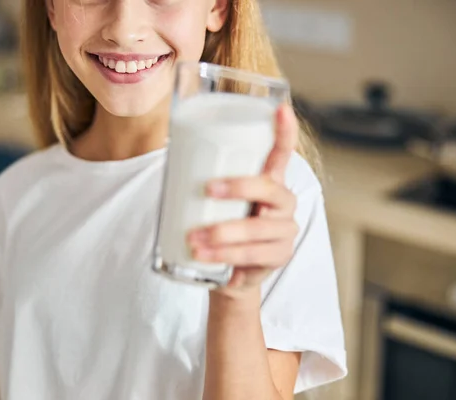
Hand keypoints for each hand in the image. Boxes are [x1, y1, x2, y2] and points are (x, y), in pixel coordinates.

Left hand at [187, 104, 299, 296]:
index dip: (285, 131)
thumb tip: (170, 146)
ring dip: (223, 232)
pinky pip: (252, 255)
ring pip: (257, 228)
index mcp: (270, 181)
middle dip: (239, 187)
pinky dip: (224, 255)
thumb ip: (206, 176)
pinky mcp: (280, 256)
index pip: (282, 152)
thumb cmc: (223, 226)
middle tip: (207, 190)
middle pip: (269, 188)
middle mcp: (284, 202)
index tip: (280, 109)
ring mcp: (285, 230)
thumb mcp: (217, 200)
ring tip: (193, 238)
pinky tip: (203, 255)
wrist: (234, 272)